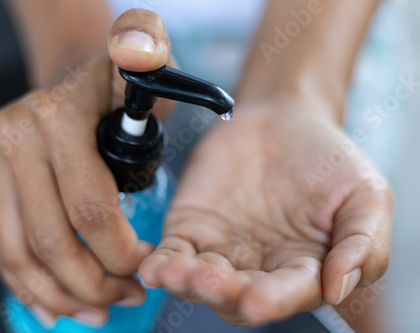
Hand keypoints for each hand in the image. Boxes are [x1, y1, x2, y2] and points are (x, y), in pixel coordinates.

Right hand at [0, 9, 172, 325]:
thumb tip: (138, 56)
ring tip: (96, 312)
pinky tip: (55, 306)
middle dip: (93, 284)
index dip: (122, 254)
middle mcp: (14, 138)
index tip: (147, 270)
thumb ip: (146, 49)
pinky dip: (27, 286)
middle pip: (51, 240)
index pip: (90, 210)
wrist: (71, 79)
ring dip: (59, 296)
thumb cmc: (115, 85)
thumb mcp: (141, 63)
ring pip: (19, 254)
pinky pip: (1, 247)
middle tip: (126, 299)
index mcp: (56, 118)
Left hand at [139, 97, 391, 325]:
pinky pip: (171, 254)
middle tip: (212, 280)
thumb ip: (361, 243)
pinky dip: (159, 262)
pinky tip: (152, 266)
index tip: (259, 300)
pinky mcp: (189, 231)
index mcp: (302, 270)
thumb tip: (338, 287)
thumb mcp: (365, 195)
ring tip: (177, 271)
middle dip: (223, 292)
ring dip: (186, 281)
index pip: (289, 294)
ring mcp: (220, 252)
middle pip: (237, 295)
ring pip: (199, 280)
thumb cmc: (325, 159)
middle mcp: (258, 269)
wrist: (282, 119)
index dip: (275, 300)